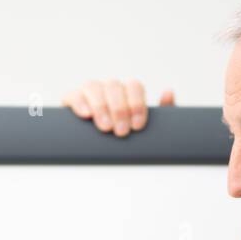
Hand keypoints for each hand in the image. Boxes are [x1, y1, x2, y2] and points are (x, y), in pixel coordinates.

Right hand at [61, 79, 175, 135]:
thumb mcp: (149, 130)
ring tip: (105, 127)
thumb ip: (163, 113)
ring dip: (101, 106)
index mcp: (128, 92)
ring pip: (94, 87)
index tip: (138, 126)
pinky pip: (73, 95)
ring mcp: (90, 93)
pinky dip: (79, 102)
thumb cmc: (129, 139)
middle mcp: (109, 89)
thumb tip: (168, 93)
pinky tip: (86, 115)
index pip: (134, 86)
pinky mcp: (72, 102)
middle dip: (119, 109)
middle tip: (121, 132)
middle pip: (115, 86)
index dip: (136, 104)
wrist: (104, 153)